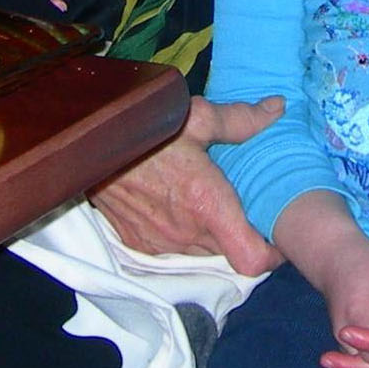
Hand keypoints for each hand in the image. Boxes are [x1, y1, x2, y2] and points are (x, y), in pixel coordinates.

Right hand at [90, 93, 283, 272]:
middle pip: (231, 254)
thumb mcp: (197, 116)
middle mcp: (185, 233)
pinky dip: (186, 236)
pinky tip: (183, 206)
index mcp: (207, 204)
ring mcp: (160, 243)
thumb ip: (241, 119)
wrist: (90, 145)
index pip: (251, 259)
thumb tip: (277, 108)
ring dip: (214, 236)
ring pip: (204, 254)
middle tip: (248, 204)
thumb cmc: (147, 129)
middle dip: (244, 234)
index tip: (278, 235)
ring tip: (215, 201)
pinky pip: (174, 250)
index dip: (272, 254)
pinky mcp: (138, 244)